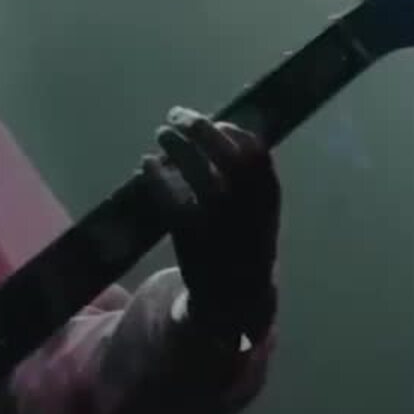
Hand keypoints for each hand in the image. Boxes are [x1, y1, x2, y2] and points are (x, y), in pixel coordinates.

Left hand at [140, 107, 279, 344]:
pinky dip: (156, 178)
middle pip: (227, 157)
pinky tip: (144, 164)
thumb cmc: (242, 243)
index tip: (216, 122)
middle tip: (177, 115)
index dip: (233, 132)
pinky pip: (172, 200)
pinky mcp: (193, 239)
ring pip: (199, 174)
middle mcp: (249, 209)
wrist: (234, 298)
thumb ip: (245, 177)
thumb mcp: (257, 210)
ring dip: (178, 147)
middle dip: (202, 129)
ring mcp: (222, 223)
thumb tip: (214, 129)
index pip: (256, 153)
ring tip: (161, 132)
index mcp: (269, 199)